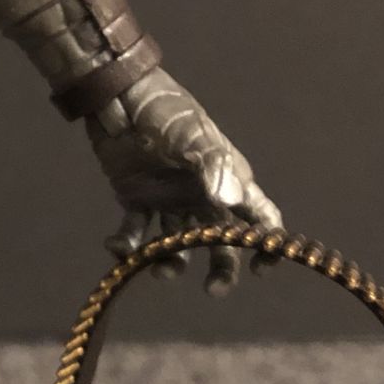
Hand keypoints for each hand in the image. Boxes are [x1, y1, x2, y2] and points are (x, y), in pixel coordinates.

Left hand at [86, 66, 282, 292]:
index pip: (259, 216)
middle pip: (220, 243)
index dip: (268, 243)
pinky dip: (126, 246)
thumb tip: (229, 203)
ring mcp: (168, 200)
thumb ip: (213, 167)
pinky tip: (116, 246)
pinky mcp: (136, 200)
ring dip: (170, 263)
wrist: (117, 93)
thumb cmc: (163, 108)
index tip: (263, 267)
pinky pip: (135, 233)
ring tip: (157, 269)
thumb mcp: (192, 133)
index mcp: (225, 177)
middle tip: (213, 290)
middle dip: (222, 269)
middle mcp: (201, 195)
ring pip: (177, 245)